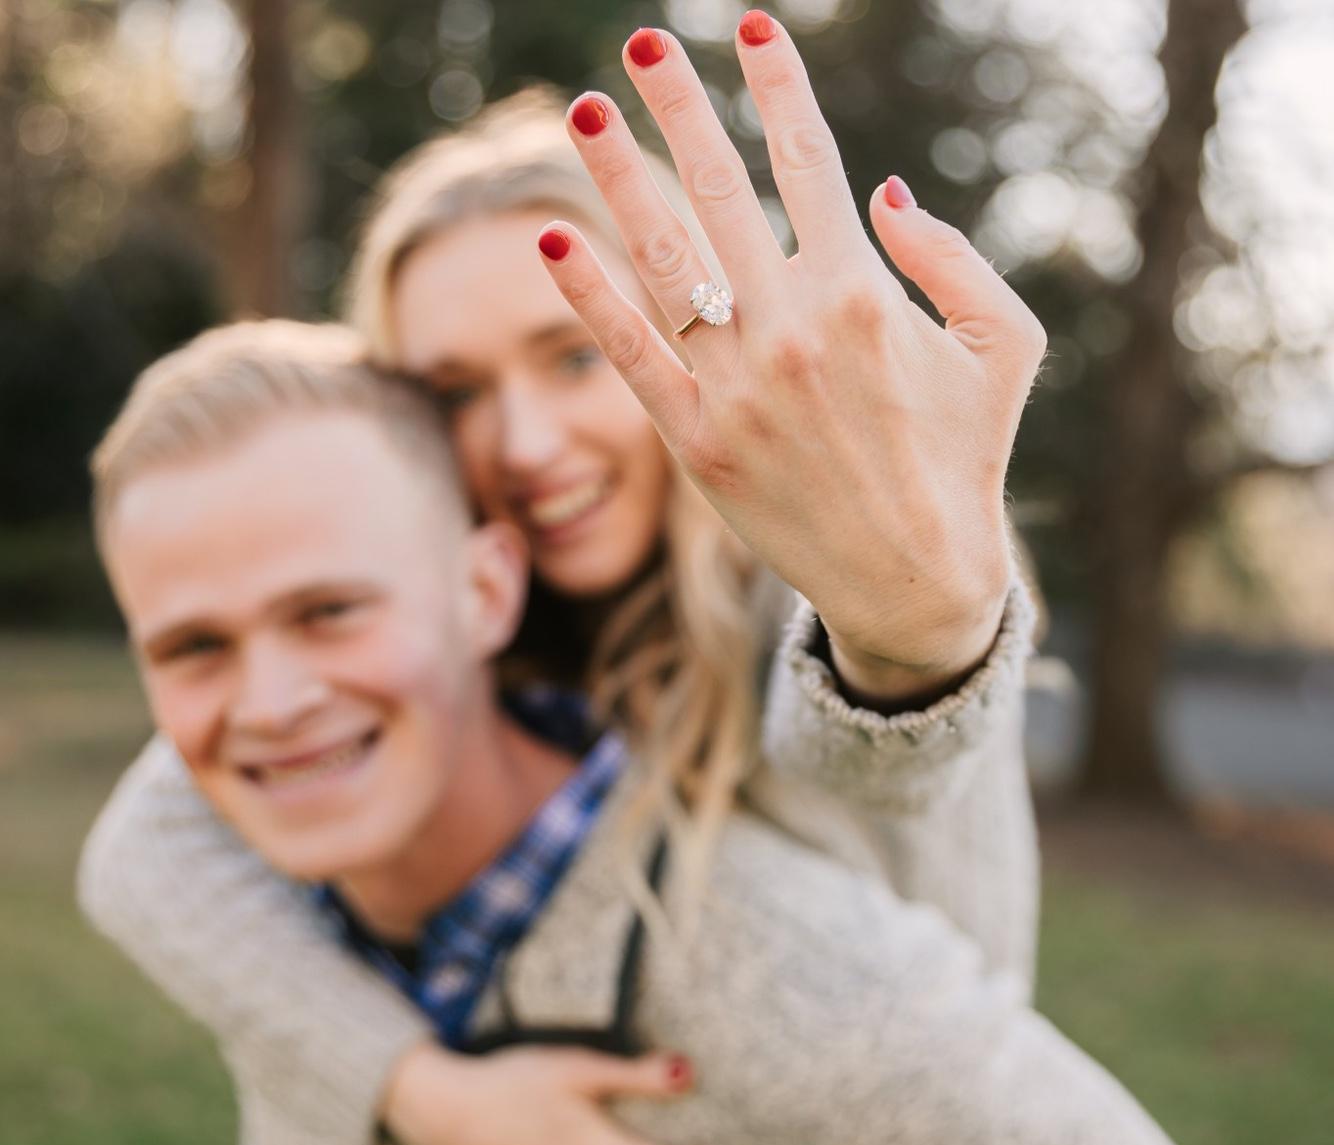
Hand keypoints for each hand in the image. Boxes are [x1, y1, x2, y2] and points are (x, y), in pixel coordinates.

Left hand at [539, 14, 1045, 700]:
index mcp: (864, 292)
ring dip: (620, 178)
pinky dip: (592, 295)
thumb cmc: (962, 458)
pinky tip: (557, 237)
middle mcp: (791, 330)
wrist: (914, 580)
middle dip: (678, 107)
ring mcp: (737, 389)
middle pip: (719, 192)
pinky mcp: (697, 446)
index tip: (749, 25)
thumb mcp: (1004, 346)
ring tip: (585, 113)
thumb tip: (883, 190)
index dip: (775, 83)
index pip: (806, 158)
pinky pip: (633, 355)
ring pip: (664, 261)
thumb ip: (954, 258)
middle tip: (642, 47)